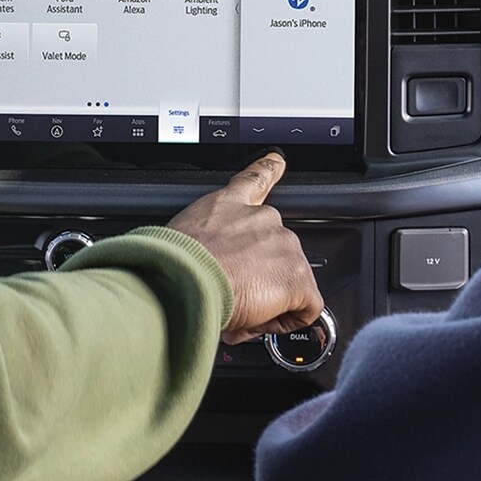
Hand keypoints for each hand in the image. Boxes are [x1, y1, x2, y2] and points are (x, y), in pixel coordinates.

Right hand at [165, 151, 325, 339]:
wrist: (183, 279)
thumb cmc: (173, 264)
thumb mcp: (182, 235)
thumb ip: (203, 240)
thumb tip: (205, 265)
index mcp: (231, 203)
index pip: (256, 178)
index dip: (270, 168)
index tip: (277, 161)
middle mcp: (264, 219)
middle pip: (277, 250)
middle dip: (260, 276)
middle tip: (233, 293)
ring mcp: (284, 246)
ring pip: (291, 280)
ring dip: (270, 299)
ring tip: (238, 309)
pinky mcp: (296, 278)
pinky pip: (307, 306)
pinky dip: (288, 319)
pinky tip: (262, 319)